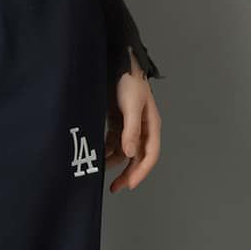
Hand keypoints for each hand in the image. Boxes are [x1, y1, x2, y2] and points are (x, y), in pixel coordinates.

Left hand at [102, 50, 160, 192]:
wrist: (118, 62)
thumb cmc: (129, 81)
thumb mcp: (131, 106)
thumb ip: (131, 130)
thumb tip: (131, 153)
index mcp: (151, 126)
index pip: (150, 155)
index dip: (141, 172)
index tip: (129, 185)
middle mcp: (142, 128)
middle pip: (137, 157)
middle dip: (128, 173)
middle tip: (114, 188)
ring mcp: (130, 125)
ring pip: (124, 151)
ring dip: (115, 162)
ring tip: (100, 170)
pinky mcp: (118, 121)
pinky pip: (114, 141)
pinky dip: (107, 149)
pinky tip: (98, 155)